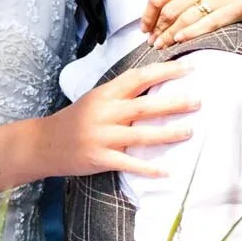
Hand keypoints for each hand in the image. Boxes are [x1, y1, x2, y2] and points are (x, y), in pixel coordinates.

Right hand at [36, 61, 197, 179]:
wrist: (43, 143)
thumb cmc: (74, 120)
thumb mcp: (96, 99)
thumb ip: (122, 95)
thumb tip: (157, 88)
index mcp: (105, 95)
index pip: (138, 78)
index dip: (165, 72)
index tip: (189, 69)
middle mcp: (104, 113)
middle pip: (144, 106)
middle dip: (173, 104)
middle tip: (198, 102)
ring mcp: (102, 136)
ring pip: (141, 135)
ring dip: (167, 134)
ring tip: (189, 132)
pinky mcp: (99, 158)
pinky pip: (128, 164)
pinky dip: (148, 169)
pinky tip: (166, 171)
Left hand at [133, 0, 241, 46]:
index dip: (149, 14)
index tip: (144, 28)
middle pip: (172, 9)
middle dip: (158, 29)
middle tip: (152, 42)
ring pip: (188, 18)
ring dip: (170, 36)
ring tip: (162, 46)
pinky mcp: (238, 5)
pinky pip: (209, 23)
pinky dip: (191, 34)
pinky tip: (180, 41)